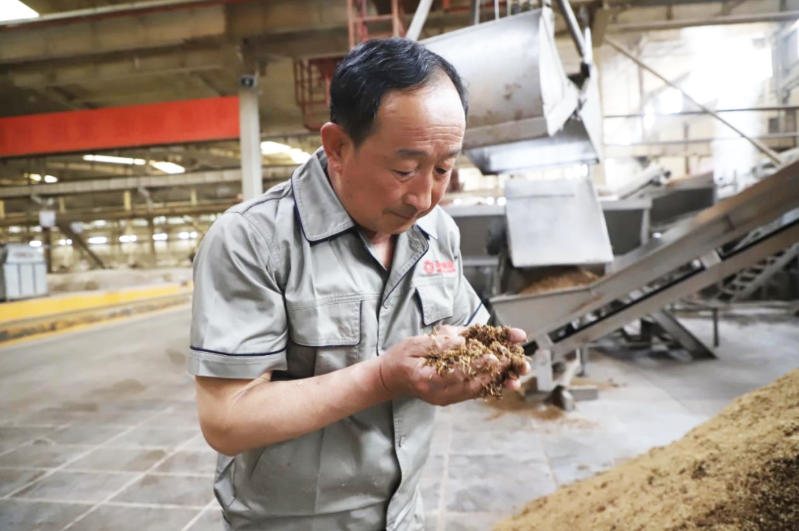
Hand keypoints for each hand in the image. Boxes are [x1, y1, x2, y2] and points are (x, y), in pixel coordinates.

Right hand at [379, 325, 529, 405]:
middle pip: (472, 385)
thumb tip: (461, 341)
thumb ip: (436, 344)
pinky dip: (490, 385)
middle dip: (495, 373)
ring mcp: (446, 399)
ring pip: (476, 391)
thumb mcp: (413, 344)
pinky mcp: (451, 398)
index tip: (494, 356)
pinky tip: (505, 379)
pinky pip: (473, 393)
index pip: (457, 373)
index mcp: (428, 379)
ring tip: (516, 373)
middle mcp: (439, 394)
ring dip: (497, 382)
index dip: (477, 364)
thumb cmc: (401, 358)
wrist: (391, 379)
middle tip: (513, 361)